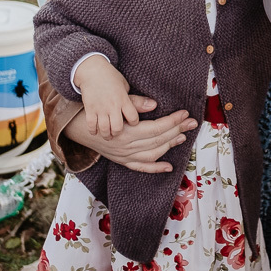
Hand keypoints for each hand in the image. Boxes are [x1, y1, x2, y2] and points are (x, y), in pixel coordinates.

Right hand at [63, 97, 198, 173]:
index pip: (156, 127)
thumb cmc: (100, 108)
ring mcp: (124, 155)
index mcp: (125, 131)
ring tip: (183, 136)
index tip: (185, 113)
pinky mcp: (121, 160)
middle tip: (192, 122)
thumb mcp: (116, 102)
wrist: (77, 124)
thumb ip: (135, 104)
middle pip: (157, 140)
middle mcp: (126, 146)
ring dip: (169, 145)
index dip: (172, 121)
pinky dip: (155, 168)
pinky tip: (169, 167)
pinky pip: (140, 167)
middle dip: (177, 130)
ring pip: (152, 153)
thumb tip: (155, 104)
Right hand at [73, 55, 139, 137]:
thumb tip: (154, 106)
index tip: (132, 123)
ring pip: (105, 129)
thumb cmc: (111, 77)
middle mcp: (112, 105)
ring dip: (107, 134)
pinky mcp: (90, 108)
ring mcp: (100, 108)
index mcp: (123, 99)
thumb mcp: (125, 86)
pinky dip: (93, 130)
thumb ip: (136, 99)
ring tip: (108, 136)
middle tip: (118, 134)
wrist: (92, 70)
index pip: (133, 118)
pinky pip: (91, 125)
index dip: (134, 123)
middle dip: (119, 133)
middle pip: (118, 127)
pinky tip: (95, 131)